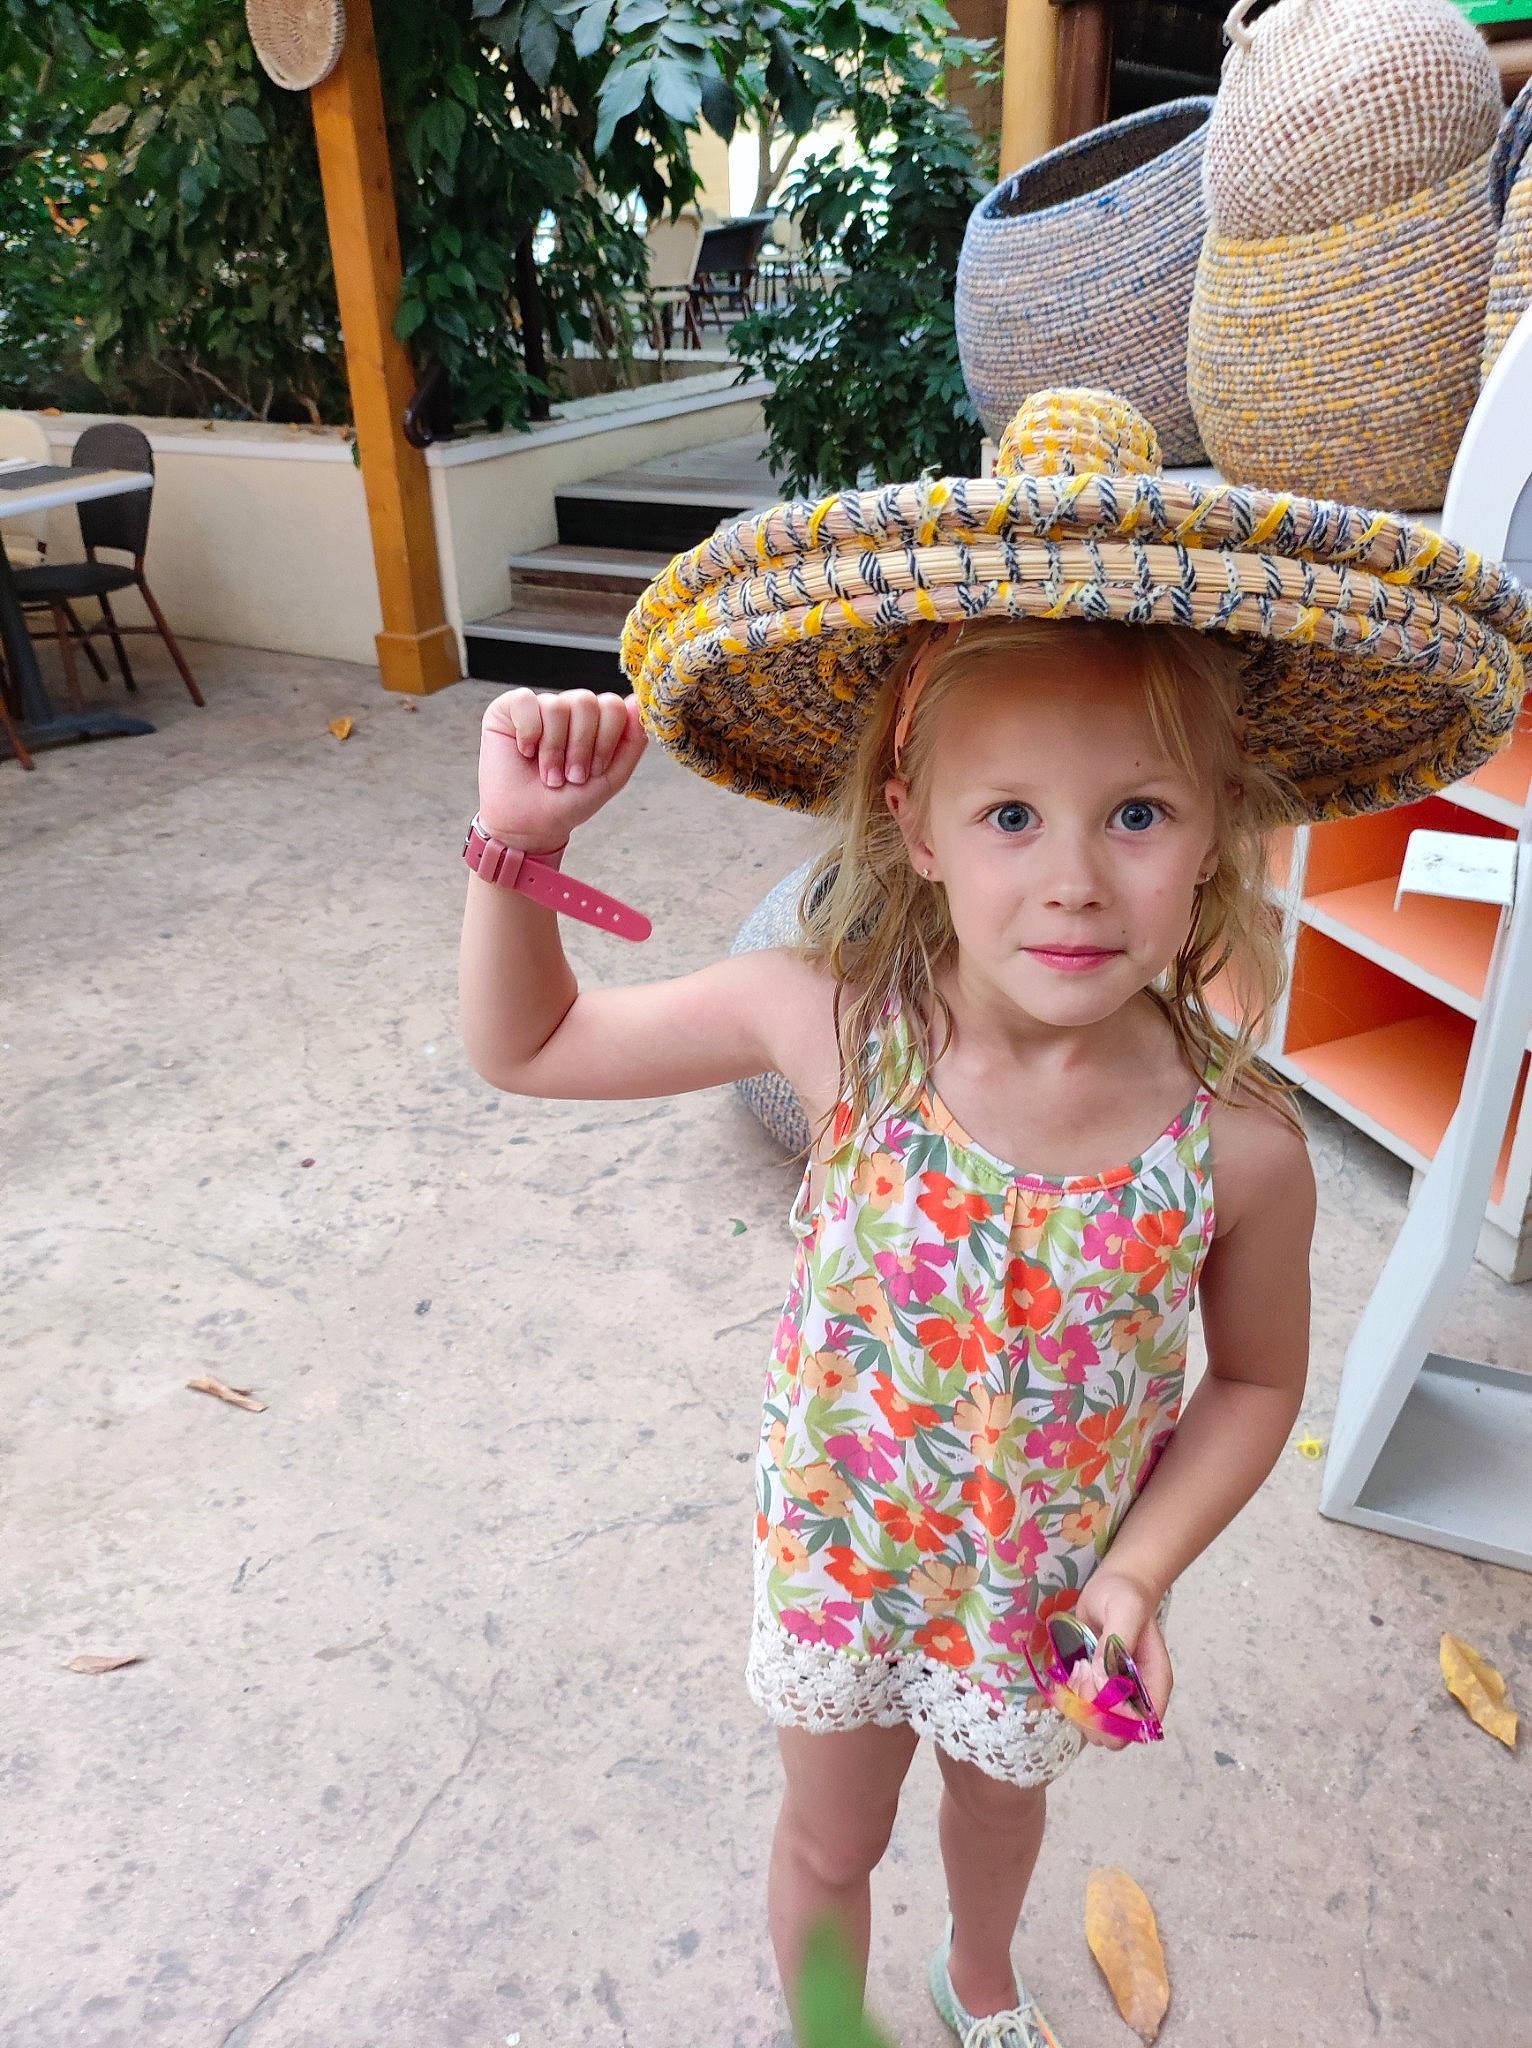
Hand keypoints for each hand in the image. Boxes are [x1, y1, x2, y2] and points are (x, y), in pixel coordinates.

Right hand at [477, 688, 645, 849]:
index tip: (594, 770)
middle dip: (580, 746)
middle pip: (586, 702)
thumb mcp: (611, 778)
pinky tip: (525, 751)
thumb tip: (636, 701)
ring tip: (548, 774)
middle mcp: (569, 709)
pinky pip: (525, 701)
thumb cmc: (568, 802)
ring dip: (554, 749)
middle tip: (570, 775)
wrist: (529, 824)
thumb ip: (633, 742)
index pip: (612, 705)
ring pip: (557, 705)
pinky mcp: (509, 709)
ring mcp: (540, 707)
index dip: (605, 739)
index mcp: (595, 722)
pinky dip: (528, 732)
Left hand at [1071, 1569, 1172, 1750]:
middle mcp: (1135, 1695)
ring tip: (1073, 1671)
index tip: (1096, 1693)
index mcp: (1154, 1682)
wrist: (1113, 1584)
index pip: (1144, 1726)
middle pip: (1117, 1735)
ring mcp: (1114, 1695)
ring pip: (1094, 1728)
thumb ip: (1114, 1647)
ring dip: (1076, 1707)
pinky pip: (1079, 1711)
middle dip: (1091, 1716)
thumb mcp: (1124, 1611)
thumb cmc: (1124, 1595)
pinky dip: (1067, 1699)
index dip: (1118, 1721)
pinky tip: (1065, 1673)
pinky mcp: (1094, 1689)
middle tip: (1080, 1680)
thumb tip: (1101, 1684)